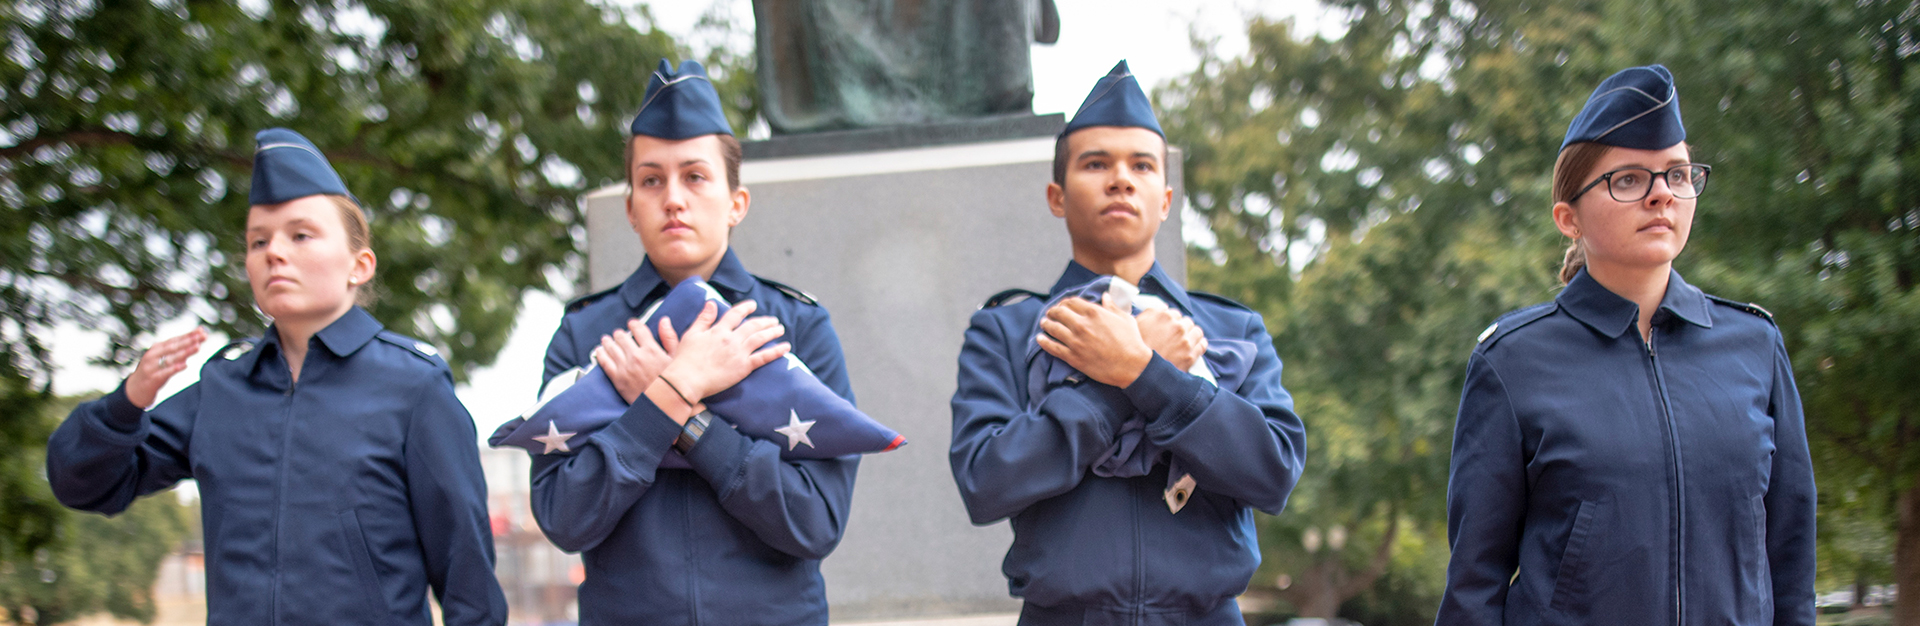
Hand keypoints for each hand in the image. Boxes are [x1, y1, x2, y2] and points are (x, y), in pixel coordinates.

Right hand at [126, 328, 208, 407]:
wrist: (135, 389)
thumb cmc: (152, 371)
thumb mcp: (161, 358)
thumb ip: (177, 352)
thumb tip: (196, 343)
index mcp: (157, 348)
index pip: (175, 339)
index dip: (189, 335)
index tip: (202, 331)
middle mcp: (153, 355)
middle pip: (174, 346)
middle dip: (190, 340)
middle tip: (203, 336)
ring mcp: (152, 367)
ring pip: (171, 358)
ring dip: (185, 352)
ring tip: (198, 347)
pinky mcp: (153, 378)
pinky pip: (165, 372)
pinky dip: (175, 368)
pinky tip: (185, 365)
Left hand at [593, 318, 672, 403]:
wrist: (663, 407)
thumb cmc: (673, 385)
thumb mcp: (676, 359)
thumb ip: (669, 338)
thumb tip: (664, 321)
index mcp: (652, 349)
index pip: (638, 329)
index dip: (634, 324)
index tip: (632, 324)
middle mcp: (636, 356)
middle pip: (622, 337)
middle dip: (620, 334)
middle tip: (618, 334)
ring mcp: (625, 368)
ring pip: (611, 348)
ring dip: (608, 341)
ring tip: (606, 339)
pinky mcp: (617, 379)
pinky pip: (605, 362)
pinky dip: (600, 354)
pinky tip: (599, 350)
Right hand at [655, 300, 789, 400]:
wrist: (687, 380)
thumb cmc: (685, 359)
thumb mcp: (691, 334)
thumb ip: (703, 318)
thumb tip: (711, 302)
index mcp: (718, 330)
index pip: (735, 314)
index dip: (745, 308)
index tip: (753, 305)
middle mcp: (731, 339)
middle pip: (752, 326)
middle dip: (764, 321)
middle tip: (773, 320)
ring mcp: (739, 353)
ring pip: (760, 338)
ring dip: (772, 332)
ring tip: (780, 329)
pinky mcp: (744, 367)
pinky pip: (763, 357)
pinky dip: (776, 351)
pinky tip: (785, 347)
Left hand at [1037, 294, 1152, 387]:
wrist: (1132, 366)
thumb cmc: (1132, 341)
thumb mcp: (1124, 318)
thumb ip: (1112, 306)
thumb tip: (1105, 296)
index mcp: (1094, 312)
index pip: (1071, 302)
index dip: (1064, 302)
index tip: (1062, 305)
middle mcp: (1082, 325)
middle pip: (1059, 313)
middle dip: (1053, 312)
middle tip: (1050, 313)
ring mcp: (1076, 341)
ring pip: (1053, 328)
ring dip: (1046, 324)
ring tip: (1044, 323)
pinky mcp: (1073, 357)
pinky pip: (1053, 347)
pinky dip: (1044, 342)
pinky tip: (1039, 338)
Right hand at [1136, 308, 1206, 371]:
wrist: (1137, 371)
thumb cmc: (1134, 347)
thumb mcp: (1137, 322)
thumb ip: (1152, 312)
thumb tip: (1165, 307)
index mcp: (1164, 316)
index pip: (1175, 314)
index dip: (1172, 322)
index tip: (1168, 329)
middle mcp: (1177, 327)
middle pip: (1187, 322)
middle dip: (1183, 328)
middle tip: (1176, 337)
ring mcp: (1185, 342)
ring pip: (1197, 332)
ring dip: (1192, 335)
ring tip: (1186, 342)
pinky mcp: (1190, 356)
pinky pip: (1202, 345)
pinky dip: (1199, 344)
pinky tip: (1194, 347)